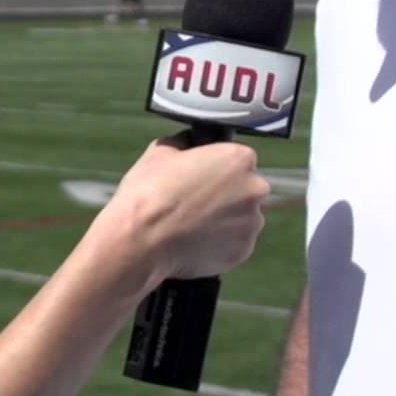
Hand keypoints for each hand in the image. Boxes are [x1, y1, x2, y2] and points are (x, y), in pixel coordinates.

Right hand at [102, 132, 269, 283]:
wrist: (140, 242)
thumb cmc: (149, 192)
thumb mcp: (162, 150)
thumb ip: (186, 143)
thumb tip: (190, 144)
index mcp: (239, 159)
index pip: (238, 159)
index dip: (217, 168)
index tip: (200, 178)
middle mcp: (254, 189)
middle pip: (245, 189)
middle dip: (226, 195)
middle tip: (195, 203)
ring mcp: (252, 223)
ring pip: (242, 218)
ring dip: (225, 220)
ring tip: (192, 226)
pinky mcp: (243, 251)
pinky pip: (235, 244)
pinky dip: (220, 244)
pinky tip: (195, 243)